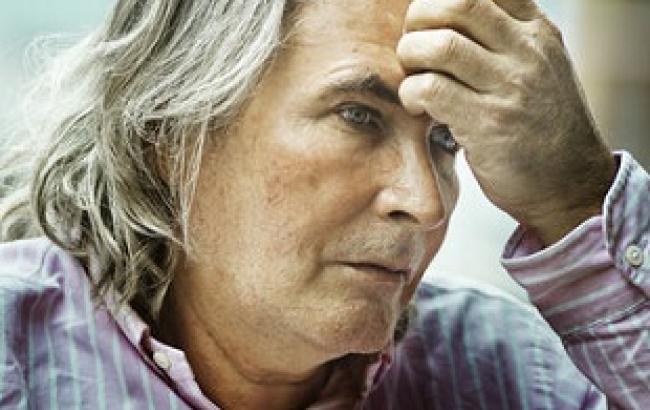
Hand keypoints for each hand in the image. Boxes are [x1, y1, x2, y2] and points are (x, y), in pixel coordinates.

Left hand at [397, 0, 615, 244]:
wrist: (570, 184)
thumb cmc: (540, 127)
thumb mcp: (538, 69)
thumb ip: (504, 42)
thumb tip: (445, 24)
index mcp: (538, 32)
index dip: (443, 0)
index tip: (431, 24)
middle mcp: (527, 52)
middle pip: (458, 4)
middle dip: (420, 19)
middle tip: (414, 47)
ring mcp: (510, 87)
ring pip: (440, 45)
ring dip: (411, 57)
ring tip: (413, 77)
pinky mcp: (487, 123)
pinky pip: (430, 88)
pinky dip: (410, 93)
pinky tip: (416, 106)